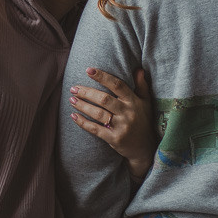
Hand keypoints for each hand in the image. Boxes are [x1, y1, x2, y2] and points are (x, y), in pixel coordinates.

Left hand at [69, 67, 156, 182]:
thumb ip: (142, 86)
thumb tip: (138, 69)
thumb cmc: (143, 121)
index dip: (103, 77)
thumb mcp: (146, 103)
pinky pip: (95, 129)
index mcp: (134, 102)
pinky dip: (83, 123)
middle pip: (104, 99)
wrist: (145, 148)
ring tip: (72, 99)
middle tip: (73, 88)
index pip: (117, 85)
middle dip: (87, 92)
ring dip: (83, 106)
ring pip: (98, 114)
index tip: (88, 70)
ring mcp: (121, 127)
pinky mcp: (114, 139)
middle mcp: (128, 113)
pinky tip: (73, 116)